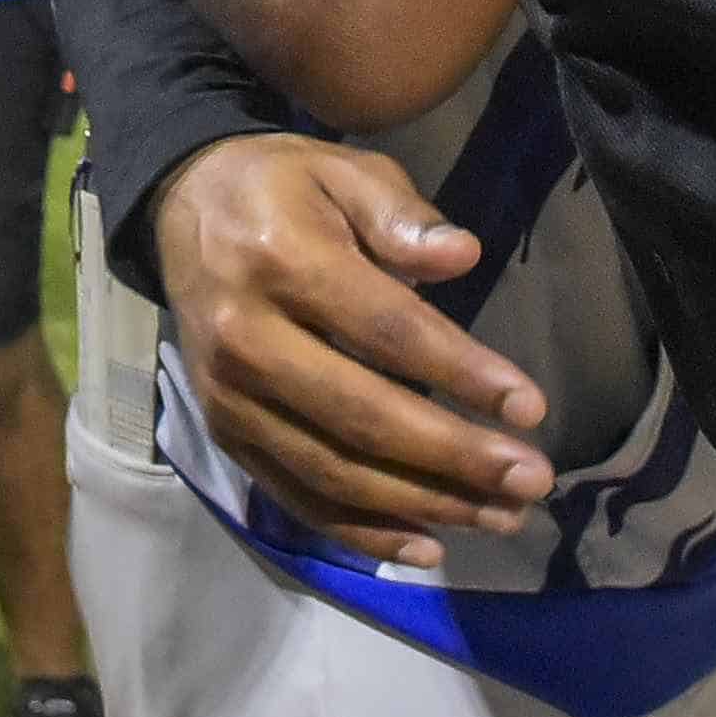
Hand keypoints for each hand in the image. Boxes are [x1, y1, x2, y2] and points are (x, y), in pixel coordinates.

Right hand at [149, 134, 557, 565]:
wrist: (183, 209)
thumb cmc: (283, 189)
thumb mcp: (343, 170)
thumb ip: (401, 216)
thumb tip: (463, 256)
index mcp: (281, 263)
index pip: (385, 331)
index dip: (462, 372)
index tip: (531, 408)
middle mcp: (245, 339)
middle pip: (361, 416)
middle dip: (455, 457)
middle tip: (532, 482)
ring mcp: (228, 398)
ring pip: (333, 471)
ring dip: (423, 504)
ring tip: (501, 517)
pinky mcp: (223, 434)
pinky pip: (296, 496)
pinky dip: (362, 532)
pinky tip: (428, 546)